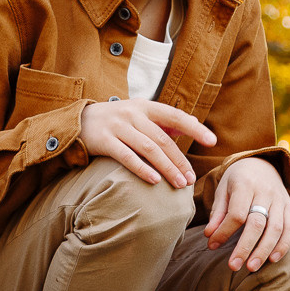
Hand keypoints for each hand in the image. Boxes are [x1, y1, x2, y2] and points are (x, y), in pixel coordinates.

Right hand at [80, 99, 214, 189]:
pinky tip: (155, 180)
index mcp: (145, 106)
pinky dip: (142, 169)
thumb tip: (192, 122)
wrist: (78, 121)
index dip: (195, 128)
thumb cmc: (116, 121)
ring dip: (166, 167)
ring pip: (148, 148)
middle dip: (180, 160)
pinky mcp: (104, 140)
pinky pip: (127, 156)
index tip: (212, 141)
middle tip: (191, 179)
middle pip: (163, 139)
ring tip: (179, 184)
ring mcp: (118, 126)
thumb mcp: (139, 114)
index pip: (175, 116)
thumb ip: (164, 120)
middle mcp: (133, 114)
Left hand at [204, 157, 289, 271]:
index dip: (224, 232)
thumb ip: (217, 212)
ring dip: (264, 250)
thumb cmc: (237, 181)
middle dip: (245, 247)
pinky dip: (283, 245)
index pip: (236, 213)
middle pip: (257, 223)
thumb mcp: (223, 190)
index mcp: (245, 184)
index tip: (212, 245)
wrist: (262, 163)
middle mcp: (265, 192)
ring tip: (251, 267)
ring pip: (276, 228)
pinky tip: (273, 259)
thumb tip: (209, 236)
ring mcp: (280, 200)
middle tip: (233, 266)